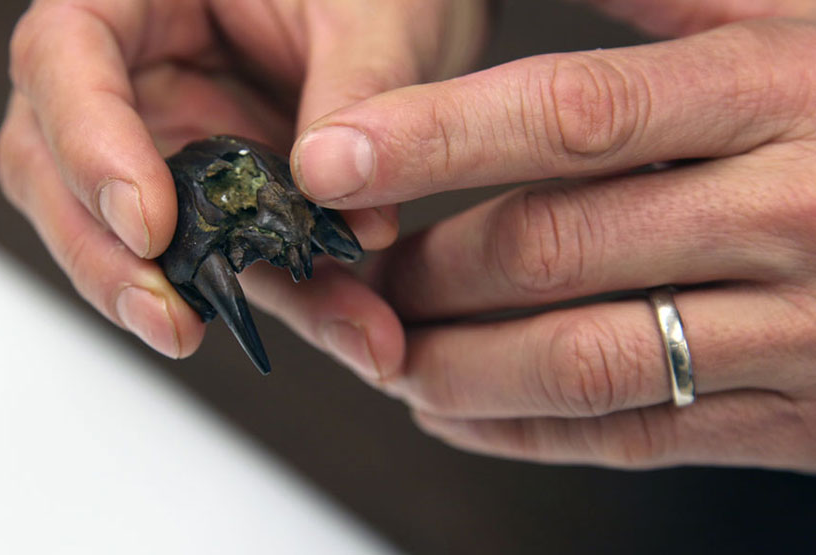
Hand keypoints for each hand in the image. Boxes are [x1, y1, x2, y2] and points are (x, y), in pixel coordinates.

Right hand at [0, 0, 485, 358]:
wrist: (403, 16)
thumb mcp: (371, 10)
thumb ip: (354, 87)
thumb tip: (329, 188)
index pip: (61, 58)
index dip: (89, 147)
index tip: (149, 224)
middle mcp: (128, 79)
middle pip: (53, 169)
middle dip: (103, 256)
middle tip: (169, 320)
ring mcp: (163, 147)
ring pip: (123, 238)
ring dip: (183, 299)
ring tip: (237, 339)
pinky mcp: (213, 205)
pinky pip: (223, 264)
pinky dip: (275, 301)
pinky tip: (341, 326)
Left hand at [284, 18, 815, 470]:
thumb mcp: (811, 14)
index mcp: (781, 90)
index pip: (572, 114)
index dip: (435, 136)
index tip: (330, 157)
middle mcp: (788, 213)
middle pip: (553, 249)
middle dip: (426, 267)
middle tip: (352, 266)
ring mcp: (802, 330)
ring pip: (583, 361)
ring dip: (456, 364)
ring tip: (387, 351)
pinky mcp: (801, 420)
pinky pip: (637, 437)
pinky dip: (526, 434)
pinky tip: (457, 414)